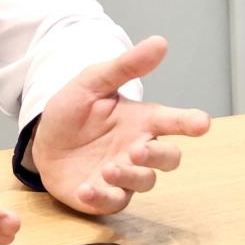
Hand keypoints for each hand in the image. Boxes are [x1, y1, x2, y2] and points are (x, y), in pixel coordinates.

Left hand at [31, 36, 211, 214]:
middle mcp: (138, 149)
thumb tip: (160, 42)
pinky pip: (113, 202)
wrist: (42, 140)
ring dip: (129, 176)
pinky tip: (87, 188)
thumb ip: (125, 66)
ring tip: (107, 168)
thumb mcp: (93, 82)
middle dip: (159, 156)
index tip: (202, 123)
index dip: (190, 122)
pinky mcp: (104, 196)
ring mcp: (124, 175)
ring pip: (144, 182)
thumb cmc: (74, 111)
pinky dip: (102, 198)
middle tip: (139, 149)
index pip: (173, 121)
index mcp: (141, 121)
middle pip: (168, 158)